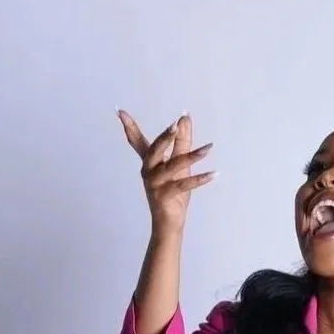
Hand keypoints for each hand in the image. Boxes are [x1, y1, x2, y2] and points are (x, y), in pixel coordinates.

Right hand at [117, 110, 214, 231]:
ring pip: (174, 166)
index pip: (137, 141)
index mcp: (149, 162)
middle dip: (165, 137)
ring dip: (193, 156)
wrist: (168, 222)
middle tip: (175, 124)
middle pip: (155, 150)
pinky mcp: (164, 196)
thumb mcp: (179, 164)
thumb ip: (181, 142)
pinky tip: (214, 174)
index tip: (119, 110)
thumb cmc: (172, 192)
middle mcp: (148, 171)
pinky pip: (184, 185)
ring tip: (209, 148)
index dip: (128, 126)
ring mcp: (155, 184)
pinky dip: (200, 179)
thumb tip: (184, 118)